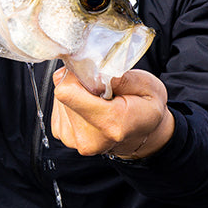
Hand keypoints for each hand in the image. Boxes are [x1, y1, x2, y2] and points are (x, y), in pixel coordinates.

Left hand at [50, 67, 173, 158]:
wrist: (144, 134)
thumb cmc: (147, 108)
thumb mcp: (147, 85)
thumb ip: (119, 76)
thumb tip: (91, 68)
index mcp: (110, 123)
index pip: (67, 91)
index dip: (78, 75)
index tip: (93, 72)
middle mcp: (88, 137)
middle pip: (64, 93)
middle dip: (80, 84)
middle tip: (102, 88)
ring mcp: (74, 139)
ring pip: (60, 98)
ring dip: (77, 94)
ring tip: (99, 99)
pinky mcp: (64, 136)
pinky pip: (59, 107)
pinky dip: (73, 102)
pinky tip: (90, 107)